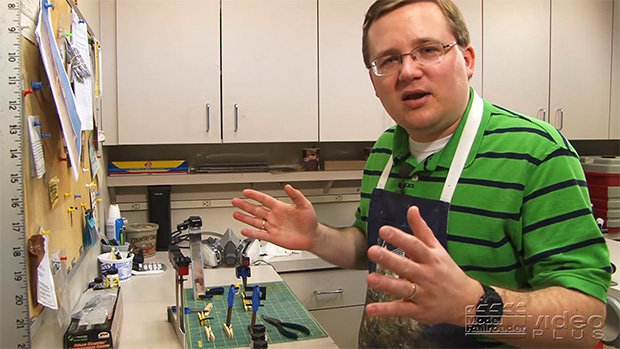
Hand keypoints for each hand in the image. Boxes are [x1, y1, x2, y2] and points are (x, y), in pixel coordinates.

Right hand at [231, 184, 318, 250]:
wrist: (312, 236)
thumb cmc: (309, 221)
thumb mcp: (305, 205)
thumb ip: (296, 196)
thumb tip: (289, 186)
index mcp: (280, 207)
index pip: (264, 199)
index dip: (255, 195)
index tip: (246, 191)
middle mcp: (274, 216)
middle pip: (256, 209)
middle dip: (245, 205)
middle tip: (235, 201)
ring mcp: (272, 227)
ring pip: (255, 221)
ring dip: (245, 218)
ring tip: (235, 214)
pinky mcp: (273, 237)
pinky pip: (260, 234)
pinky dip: (251, 233)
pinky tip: (244, 230)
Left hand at [365, 206, 482, 325]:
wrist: (467, 302)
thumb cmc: (448, 273)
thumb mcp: (438, 249)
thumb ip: (422, 230)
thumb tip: (412, 209)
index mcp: (431, 258)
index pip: (415, 245)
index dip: (399, 237)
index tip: (384, 230)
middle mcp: (426, 275)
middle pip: (406, 266)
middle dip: (389, 259)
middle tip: (373, 251)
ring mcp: (422, 294)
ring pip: (403, 288)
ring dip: (386, 284)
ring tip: (370, 279)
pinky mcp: (418, 310)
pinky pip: (400, 310)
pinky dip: (385, 310)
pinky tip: (371, 309)